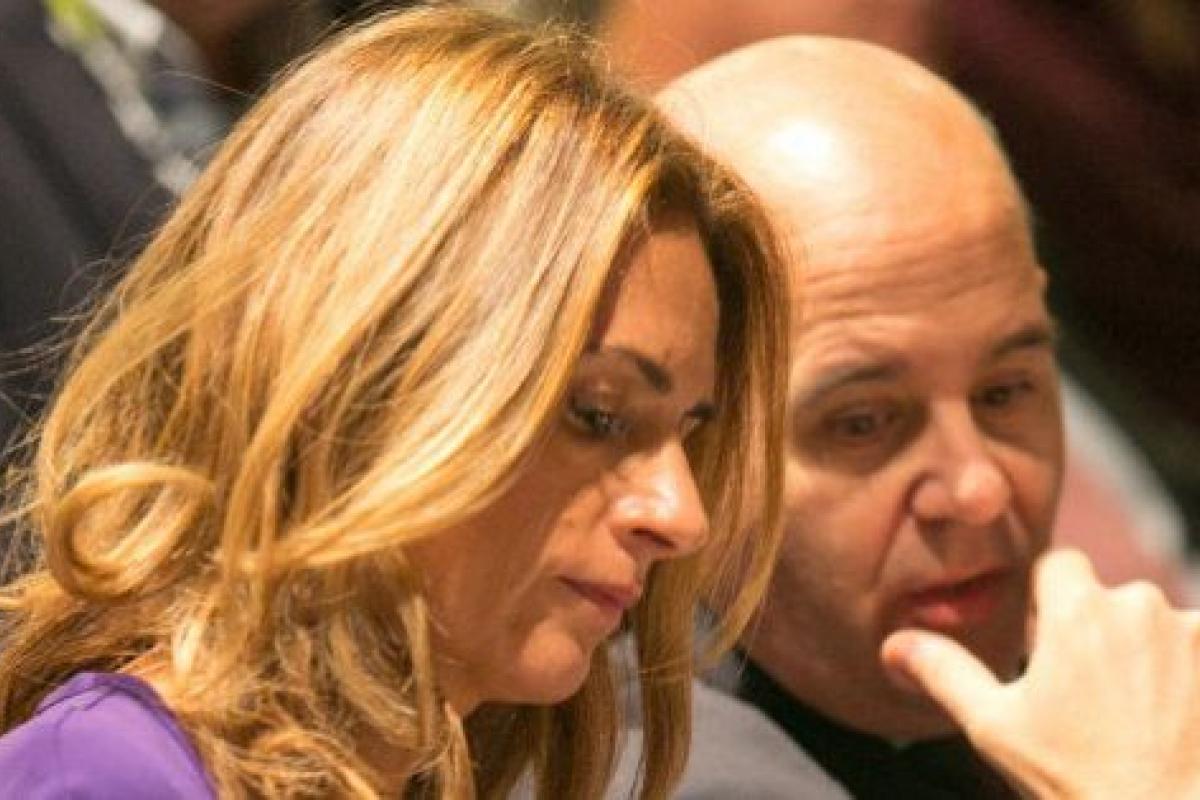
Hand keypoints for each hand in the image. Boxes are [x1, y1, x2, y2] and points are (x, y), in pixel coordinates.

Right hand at [881, 548, 1199, 798]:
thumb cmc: (1078, 780)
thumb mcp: (995, 727)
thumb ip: (946, 671)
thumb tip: (895, 644)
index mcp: (1077, 609)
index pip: (1059, 564)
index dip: (1050, 600)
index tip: (1049, 646)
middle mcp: (1139, 605)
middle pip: (1109, 597)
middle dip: (1099, 633)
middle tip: (1088, 696)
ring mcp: (1193, 632)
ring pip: (1156, 624)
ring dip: (1147, 654)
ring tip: (1134, 715)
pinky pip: (1196, 651)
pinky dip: (1186, 677)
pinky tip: (1173, 720)